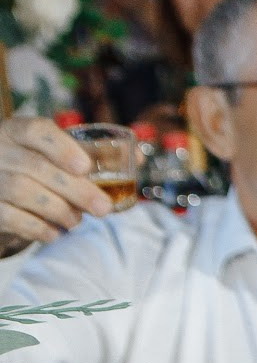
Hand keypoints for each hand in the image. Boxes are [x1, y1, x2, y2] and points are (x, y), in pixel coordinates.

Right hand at [0, 116, 114, 253]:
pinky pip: (11, 217)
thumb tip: (137, 157)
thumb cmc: (38, 166)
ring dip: (59, 210)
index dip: (62, 148)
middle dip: (76, 191)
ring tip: (77, 220)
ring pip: (24, 192)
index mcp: (18, 131)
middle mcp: (0, 150)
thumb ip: (94, 153)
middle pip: (37, 167)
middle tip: (104, 208)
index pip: (37, 131)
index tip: (85, 167)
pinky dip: (38, 228)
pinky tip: (55, 232)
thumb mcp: (57, 152)